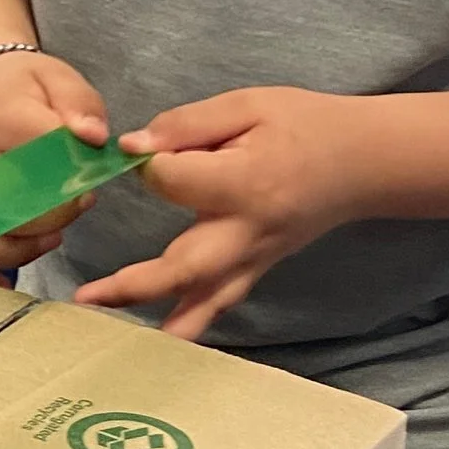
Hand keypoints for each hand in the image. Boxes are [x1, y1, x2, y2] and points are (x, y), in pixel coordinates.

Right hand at [0, 48, 111, 286]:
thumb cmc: (29, 86)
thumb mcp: (61, 78)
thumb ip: (80, 104)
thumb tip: (92, 136)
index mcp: (6, 118)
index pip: (40, 155)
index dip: (72, 173)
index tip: (90, 174)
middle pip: (15, 205)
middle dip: (56, 214)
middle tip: (81, 199)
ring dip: (25, 246)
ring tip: (54, 234)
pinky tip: (5, 284)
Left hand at [74, 85, 373, 338]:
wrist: (361, 160)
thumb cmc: (303, 125)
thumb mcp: (248, 104)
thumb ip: (188, 124)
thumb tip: (133, 147)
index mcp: (243, 183)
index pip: (173, 180)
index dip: (149, 161)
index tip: (140, 148)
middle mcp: (247, 231)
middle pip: (185, 265)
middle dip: (134, 284)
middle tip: (87, 296)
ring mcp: (255, 258)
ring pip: (206, 299)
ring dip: (162, 321)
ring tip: (116, 340)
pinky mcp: (259, 269)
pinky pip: (224, 302)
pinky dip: (195, 323)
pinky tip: (163, 344)